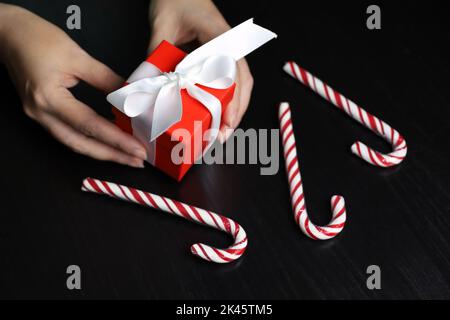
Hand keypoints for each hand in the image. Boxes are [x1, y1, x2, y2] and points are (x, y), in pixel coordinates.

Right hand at [0, 4, 146, 167]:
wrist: (10, 34)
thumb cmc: (38, 39)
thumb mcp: (78, 56)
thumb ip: (106, 79)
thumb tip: (130, 96)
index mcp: (49, 98)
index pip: (89, 125)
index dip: (116, 140)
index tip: (137, 149)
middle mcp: (42, 113)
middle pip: (81, 144)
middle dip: (112, 155)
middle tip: (138, 161)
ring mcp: (40, 117)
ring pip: (74, 143)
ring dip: (102, 152)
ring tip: (127, 156)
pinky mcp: (43, 115)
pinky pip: (69, 134)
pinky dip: (91, 140)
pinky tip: (108, 142)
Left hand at [148, 0, 253, 142]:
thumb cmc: (175, 0)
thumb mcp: (162, 25)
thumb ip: (156, 52)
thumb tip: (151, 86)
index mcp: (220, 36)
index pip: (233, 71)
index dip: (234, 98)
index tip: (228, 120)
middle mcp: (230, 44)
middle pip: (244, 82)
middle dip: (237, 111)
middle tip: (223, 135)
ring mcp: (229, 50)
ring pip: (242, 83)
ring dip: (235, 108)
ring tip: (223, 130)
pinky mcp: (223, 55)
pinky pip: (233, 79)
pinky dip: (230, 98)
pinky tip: (221, 112)